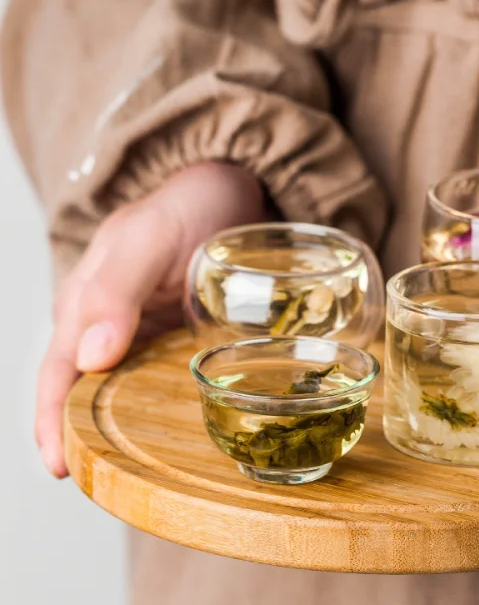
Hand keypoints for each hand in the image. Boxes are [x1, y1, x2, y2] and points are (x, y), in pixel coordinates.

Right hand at [36, 162, 265, 477]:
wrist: (230, 188)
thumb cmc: (184, 205)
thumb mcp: (147, 237)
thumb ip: (116, 289)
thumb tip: (91, 357)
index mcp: (87, 302)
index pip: (59, 373)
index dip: (52, 422)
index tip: (61, 468)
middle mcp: (111, 323)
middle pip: (88, 391)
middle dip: (88, 437)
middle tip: (107, 485)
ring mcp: (149, 332)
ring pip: (127, 390)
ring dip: (129, 428)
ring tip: (145, 471)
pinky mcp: (183, 335)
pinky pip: (167, 377)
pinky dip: (168, 406)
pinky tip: (186, 430)